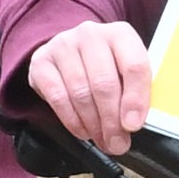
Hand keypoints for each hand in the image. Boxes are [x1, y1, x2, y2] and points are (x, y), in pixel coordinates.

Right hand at [20, 19, 156, 149]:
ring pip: (81, 93)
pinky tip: (83, 131)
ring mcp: (63, 45)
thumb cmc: (106, 65)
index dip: (135, 99)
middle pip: (104, 83)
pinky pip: (58, 98)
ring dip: (93, 124)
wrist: (72, 52)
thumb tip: (136, 122)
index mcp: (121, 34)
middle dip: (112, 121)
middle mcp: (91, 35)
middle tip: (117, 143)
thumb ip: (137, 90)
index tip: (133, 125)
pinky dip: (72, 120)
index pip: (134, 66)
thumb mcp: (126, 71)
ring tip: (102, 139)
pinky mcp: (41, 62)